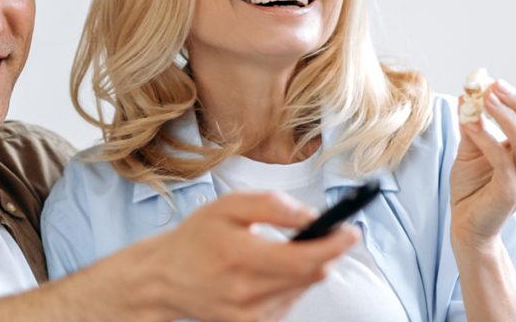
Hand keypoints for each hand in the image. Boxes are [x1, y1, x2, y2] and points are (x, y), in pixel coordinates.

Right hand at [140, 191, 358, 321]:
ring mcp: (250, 314)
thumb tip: (310, 215)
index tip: (350, 231)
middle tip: (327, 234)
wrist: (165, 279)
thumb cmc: (196, 239)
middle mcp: (245, 290)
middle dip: (325, 253)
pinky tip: (268, 273)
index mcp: (239, 255)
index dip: (334, 245)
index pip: (303, 258)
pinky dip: (289, 284)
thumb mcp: (227, 206)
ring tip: (279, 253)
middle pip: (310, 275)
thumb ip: (271, 205)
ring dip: (305, 268)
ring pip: (303, 288)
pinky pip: (289, 302)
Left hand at [450, 79, 515, 249]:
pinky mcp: (511, 191)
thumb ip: (473, 125)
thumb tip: (468, 96)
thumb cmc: (473, 187)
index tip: (494, 82)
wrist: (466, 224)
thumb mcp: (471, 150)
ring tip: (483, 99)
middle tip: (493, 86)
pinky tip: (468, 125)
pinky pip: (501, 158)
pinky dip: (485, 137)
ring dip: (504, 117)